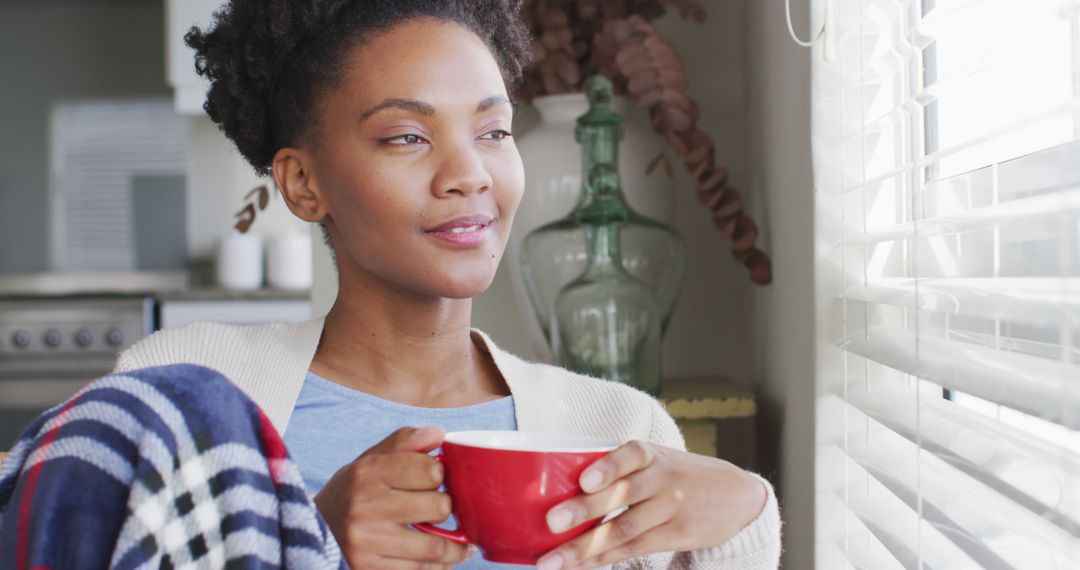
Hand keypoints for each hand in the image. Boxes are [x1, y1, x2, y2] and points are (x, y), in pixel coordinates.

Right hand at [314, 426, 472, 568]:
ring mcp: (367, 542)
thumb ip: (404, 443)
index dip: (440, 474)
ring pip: (435, 547)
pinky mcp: (368, 569)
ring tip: (460, 544)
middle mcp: (366, 506)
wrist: (306, 534)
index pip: (431, 470)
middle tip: (439, 509)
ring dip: (454, 547)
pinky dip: (437, 568)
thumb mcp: (367, 461)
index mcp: (368, 472)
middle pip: (438, 507)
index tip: (436, 479)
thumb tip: (440, 433)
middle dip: (444, 508)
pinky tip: (441, 562)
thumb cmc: (349, 494)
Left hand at [536, 441, 766, 569]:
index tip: (584, 481)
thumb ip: (622, 469)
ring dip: (584, 546)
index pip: (631, 454)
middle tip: (551, 521)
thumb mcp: (660, 459)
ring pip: (623, 529)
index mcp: (653, 454)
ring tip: (552, 560)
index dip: (609, 467)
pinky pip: (634, 549)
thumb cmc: (681, 475)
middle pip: (622, 495)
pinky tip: (579, 566)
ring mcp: (672, 509)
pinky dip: (603, 559)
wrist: (737, 496)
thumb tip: (563, 488)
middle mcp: (664, 479)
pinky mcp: (677, 535)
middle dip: (584, 510)